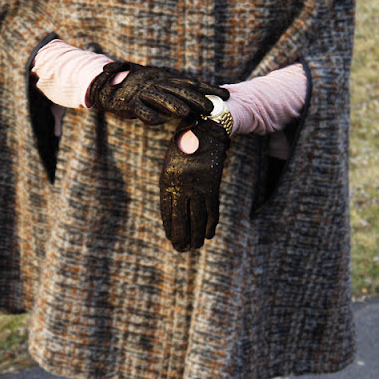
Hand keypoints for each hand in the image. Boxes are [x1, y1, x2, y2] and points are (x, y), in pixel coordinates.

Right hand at [88, 61, 227, 124]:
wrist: (105, 85)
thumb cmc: (136, 88)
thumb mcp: (158, 87)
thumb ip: (174, 94)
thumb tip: (195, 105)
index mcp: (166, 78)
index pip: (191, 83)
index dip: (208, 88)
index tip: (226, 94)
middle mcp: (156, 83)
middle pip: (179, 90)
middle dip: (196, 98)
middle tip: (211, 107)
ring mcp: (142, 93)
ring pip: (160, 99)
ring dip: (174, 105)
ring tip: (187, 113)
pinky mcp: (130, 104)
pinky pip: (140, 110)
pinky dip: (149, 115)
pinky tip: (158, 122)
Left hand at [159, 117, 229, 251]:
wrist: (206, 129)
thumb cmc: (186, 144)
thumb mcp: (173, 161)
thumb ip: (172, 181)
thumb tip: (172, 206)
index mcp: (168, 179)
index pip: (167, 209)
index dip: (169, 226)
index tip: (172, 238)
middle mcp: (181, 185)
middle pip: (181, 217)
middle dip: (181, 236)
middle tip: (181, 250)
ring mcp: (197, 186)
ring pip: (197, 217)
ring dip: (196, 235)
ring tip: (195, 247)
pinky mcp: (212, 185)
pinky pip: (212, 210)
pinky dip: (211, 224)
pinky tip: (208, 235)